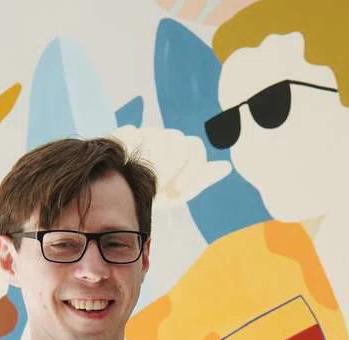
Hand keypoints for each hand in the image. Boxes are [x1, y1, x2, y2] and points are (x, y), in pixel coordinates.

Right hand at [107, 125, 230, 206]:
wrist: (120, 198)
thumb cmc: (153, 195)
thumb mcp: (179, 193)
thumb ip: (202, 179)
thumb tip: (228, 166)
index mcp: (180, 148)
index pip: (195, 147)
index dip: (192, 168)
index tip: (179, 190)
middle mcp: (163, 136)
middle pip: (177, 139)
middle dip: (174, 166)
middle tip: (162, 188)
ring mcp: (142, 132)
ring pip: (156, 136)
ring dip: (154, 162)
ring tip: (145, 182)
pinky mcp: (121, 134)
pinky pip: (130, 134)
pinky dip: (130, 151)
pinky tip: (126, 169)